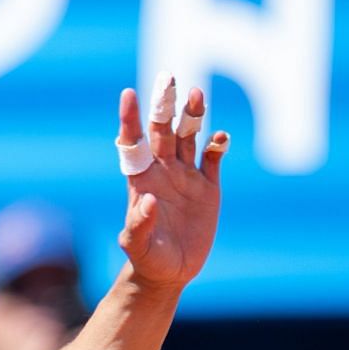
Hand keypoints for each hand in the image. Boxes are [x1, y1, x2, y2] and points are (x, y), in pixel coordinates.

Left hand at [114, 77, 227, 290]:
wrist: (170, 272)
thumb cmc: (147, 258)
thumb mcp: (138, 245)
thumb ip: (139, 224)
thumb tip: (147, 199)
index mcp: (141, 179)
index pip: (133, 141)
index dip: (130, 118)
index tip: (128, 94)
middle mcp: (163, 170)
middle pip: (163, 130)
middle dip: (165, 104)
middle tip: (168, 77)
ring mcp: (186, 176)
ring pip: (189, 136)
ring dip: (192, 115)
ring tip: (197, 93)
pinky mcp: (208, 186)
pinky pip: (213, 157)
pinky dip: (217, 144)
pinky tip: (220, 137)